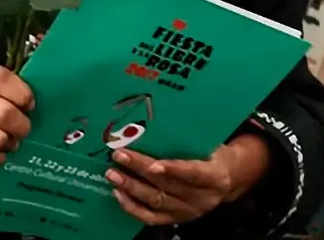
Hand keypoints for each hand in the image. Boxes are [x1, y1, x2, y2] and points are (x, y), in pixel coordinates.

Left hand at [107, 136, 269, 224]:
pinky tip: (118, 194)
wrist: (225, 178)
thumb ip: (186, 139)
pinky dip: (133, 207)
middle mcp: (202, 198)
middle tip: (119, 155)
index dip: (173, 169)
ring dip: (131, 187)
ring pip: (157, 201)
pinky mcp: (176, 219)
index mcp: (215, 176)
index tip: (152, 165)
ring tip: (112, 174)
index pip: (194, 173)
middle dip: (140, 170)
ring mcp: (188, 211)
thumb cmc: (210, 154)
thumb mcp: (208, 144)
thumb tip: (154, 118)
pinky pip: (152, 218)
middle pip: (168, 185)